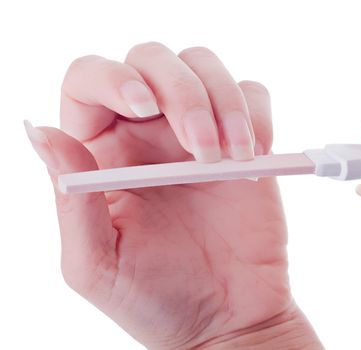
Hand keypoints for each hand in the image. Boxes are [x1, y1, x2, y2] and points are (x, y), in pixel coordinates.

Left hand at [25, 42, 321, 348]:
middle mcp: (149, 134)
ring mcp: (199, 134)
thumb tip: (42, 135)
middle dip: (182, 92)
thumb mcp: (98, 264)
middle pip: (153, 60)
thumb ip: (72, 204)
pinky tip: (254, 155)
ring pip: (205, 66)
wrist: (227, 318)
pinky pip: (252, 96)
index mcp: (103, 154)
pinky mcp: (245, 143)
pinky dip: (258, 114)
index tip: (143, 108)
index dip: (112, 78)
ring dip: (224, 103)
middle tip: (201, 150)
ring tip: (233, 159)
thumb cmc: (157, 299)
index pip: (90, 81)